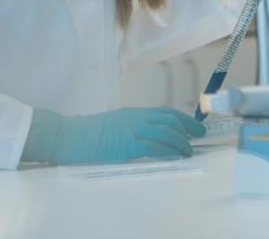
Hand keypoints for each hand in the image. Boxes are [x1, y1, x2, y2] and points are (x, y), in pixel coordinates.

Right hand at [21, 107, 205, 164]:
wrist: (69, 135)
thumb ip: (133, 126)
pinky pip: (153, 147)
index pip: (166, 112)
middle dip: (188, 129)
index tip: (196, 127)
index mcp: (135, 113)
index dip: (184, 119)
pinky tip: (176, 156)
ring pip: (165, 132)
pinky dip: (168, 151)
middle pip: (170, 120)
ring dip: (181, 142)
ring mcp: (132, 130)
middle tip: (199, 138)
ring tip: (190, 151)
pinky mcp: (126, 144)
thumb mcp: (116, 123)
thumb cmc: (89, 133)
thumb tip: (152, 135)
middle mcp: (137, 118)